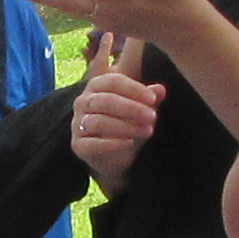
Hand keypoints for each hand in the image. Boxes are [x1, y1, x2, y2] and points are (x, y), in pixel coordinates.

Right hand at [69, 63, 158, 194]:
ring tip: (148, 130)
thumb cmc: (127, 123)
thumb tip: (160, 89)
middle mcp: (82, 102)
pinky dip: (112, 143)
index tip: (153, 99)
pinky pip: (92, 144)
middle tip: (153, 117)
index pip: (112, 81)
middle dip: (132, 108)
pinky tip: (129, 142)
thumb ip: (149, 98)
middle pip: (105, 100)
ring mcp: (77, 124)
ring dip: (126, 126)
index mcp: (95, 86)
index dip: (134, 89)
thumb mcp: (141, 108)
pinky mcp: (78, 145)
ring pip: (99, 122)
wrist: (116, 156)